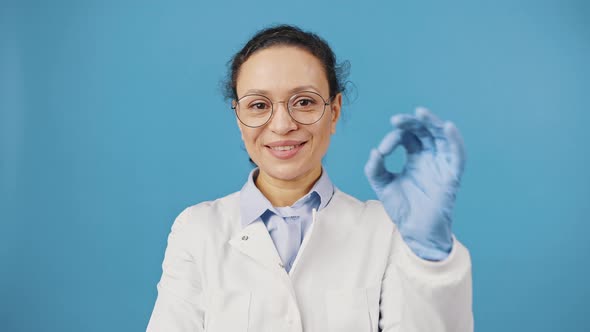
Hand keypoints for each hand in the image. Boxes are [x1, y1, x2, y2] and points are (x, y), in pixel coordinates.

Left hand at [364, 107, 465, 260]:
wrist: (414, 231)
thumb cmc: (402, 209)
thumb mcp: (382, 185)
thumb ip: (375, 169)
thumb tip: (375, 151)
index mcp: (414, 158)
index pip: (406, 137)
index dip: (394, 138)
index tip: (383, 151)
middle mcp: (429, 158)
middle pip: (425, 131)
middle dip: (413, 122)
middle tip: (397, 119)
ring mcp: (441, 165)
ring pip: (442, 137)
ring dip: (434, 123)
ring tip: (421, 113)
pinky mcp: (451, 175)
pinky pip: (458, 154)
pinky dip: (455, 140)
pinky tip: (448, 127)